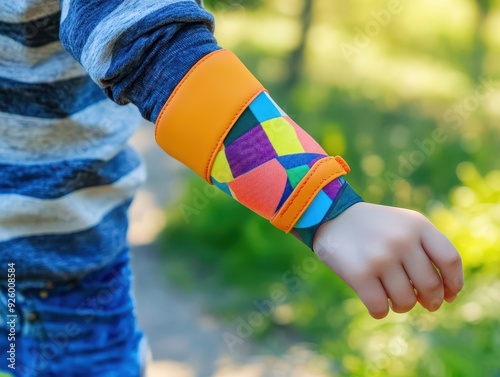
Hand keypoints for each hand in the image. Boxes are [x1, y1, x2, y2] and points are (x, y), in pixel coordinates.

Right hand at [312, 202, 463, 318]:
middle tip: (424, 303)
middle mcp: (402, 240)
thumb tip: (445, 295)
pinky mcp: (359, 274)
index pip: (450, 260)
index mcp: (417, 225)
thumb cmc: (373, 227)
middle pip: (430, 286)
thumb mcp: (404, 225)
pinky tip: (375, 303)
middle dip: (430, 301)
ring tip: (394, 299)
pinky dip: (380, 311)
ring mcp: (380, 257)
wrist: (330, 217)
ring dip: (402, 306)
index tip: (449, 296)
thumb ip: (427, 250)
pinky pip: (380, 308)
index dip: (454, 283)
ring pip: (406, 301)